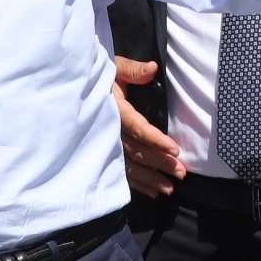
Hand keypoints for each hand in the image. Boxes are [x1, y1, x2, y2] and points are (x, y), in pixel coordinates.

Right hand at [112, 58, 183, 195]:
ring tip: (170, 189)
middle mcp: (108, 129)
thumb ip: (133, 70)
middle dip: (159, 163)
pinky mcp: (104, 153)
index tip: (174, 149)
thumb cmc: (103, 76)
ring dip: (150, 179)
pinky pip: (120, 171)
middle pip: (136, 150)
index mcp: (114, 108)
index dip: (155, 139)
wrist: (79, 87)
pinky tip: (152, 192)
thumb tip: (152, 68)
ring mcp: (105, 144)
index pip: (136, 127)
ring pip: (129, 165)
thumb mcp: (115, 67)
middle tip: (180, 173)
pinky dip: (136, 184)